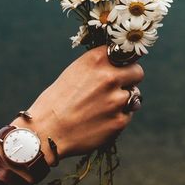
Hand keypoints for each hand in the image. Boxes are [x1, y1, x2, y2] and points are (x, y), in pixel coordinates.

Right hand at [11, 46, 143, 163]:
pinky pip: (128, 115)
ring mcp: (116, 100)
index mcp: (96, 60)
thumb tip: (120, 64)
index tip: (122, 66)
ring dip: (123, 100)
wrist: (46, 132)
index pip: (125, 53)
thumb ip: (99, 66)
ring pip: (134, 95)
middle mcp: (109, 77)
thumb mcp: (75, 72)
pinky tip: (99, 121)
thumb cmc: (57, 101)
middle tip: (117, 88)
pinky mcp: (120, 121)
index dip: (123, 61)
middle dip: (130, 79)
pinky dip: (117, 117)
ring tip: (102, 108)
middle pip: (138, 72)